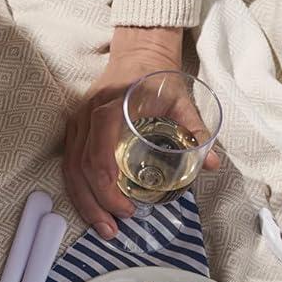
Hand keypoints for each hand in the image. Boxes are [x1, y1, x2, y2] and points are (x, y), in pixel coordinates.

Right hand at [62, 26, 217, 239]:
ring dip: (84, 203)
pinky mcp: (74, 131)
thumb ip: (195, 130)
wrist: (137, 52)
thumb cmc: (158, 76)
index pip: (97, 154)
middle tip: (115, 229)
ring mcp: (76, 124)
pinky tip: (92, 209)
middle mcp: (85, 117)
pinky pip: (70, 166)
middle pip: (79, 169)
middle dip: (95, 204)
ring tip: (103, 228)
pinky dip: (79, 191)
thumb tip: (212, 164)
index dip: (108, 187)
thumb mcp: (181, 100)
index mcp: (109, 108)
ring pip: (70, 171)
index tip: (127, 208)